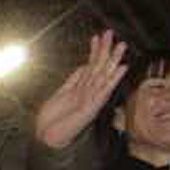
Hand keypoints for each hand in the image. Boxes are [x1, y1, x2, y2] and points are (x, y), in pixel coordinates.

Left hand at [35, 30, 127, 149]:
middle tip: (111, 33)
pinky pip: (103, 91)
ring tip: (121, 45)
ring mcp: (92, 99)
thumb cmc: (54, 118)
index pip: (91, 65)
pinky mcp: (91, 108)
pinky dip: (112, 79)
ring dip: (113, 60)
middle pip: (100, 67)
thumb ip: (74, 80)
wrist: (47, 136)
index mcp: (83, 88)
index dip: (94, 51)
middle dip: (106, 50)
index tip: (97, 36)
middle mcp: (90, 92)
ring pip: (104, 76)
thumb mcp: (62, 93)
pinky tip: (121, 69)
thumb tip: (85, 65)